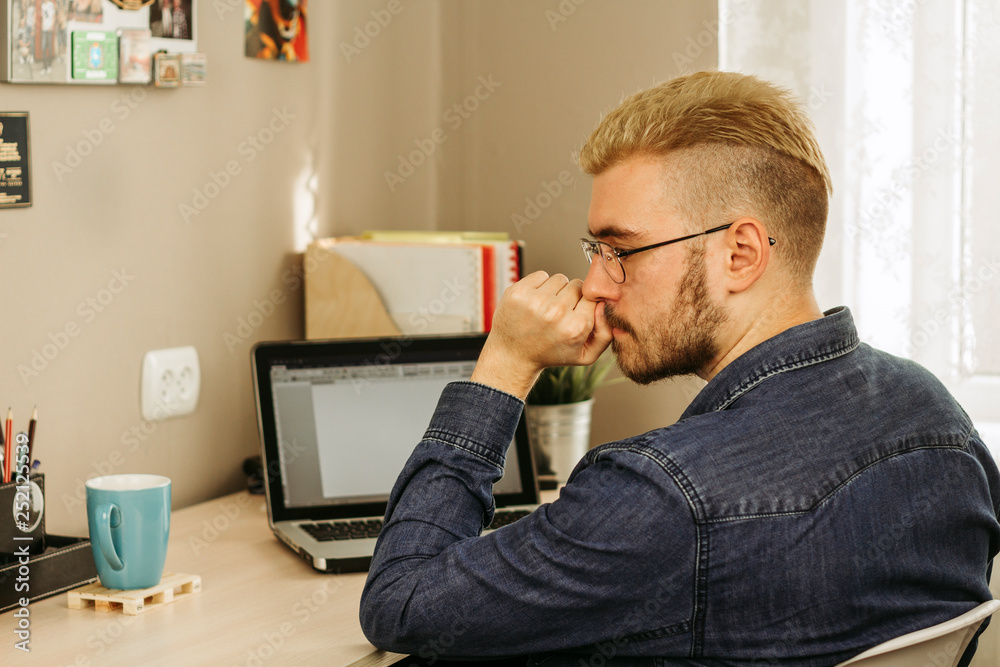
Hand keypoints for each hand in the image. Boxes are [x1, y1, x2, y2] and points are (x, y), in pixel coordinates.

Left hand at [471, 271, 613, 398]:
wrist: (513, 356)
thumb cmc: (550, 354)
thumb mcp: (586, 355)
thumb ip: (606, 333)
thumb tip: (605, 305)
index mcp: (576, 327)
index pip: (593, 297)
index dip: (585, 304)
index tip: (575, 315)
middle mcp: (556, 313)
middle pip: (577, 285)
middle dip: (571, 296)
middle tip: (559, 314)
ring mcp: (535, 301)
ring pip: (560, 278)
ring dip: (555, 290)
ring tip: (546, 309)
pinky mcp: (518, 292)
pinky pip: (541, 275)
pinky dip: (539, 285)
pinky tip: (534, 303)